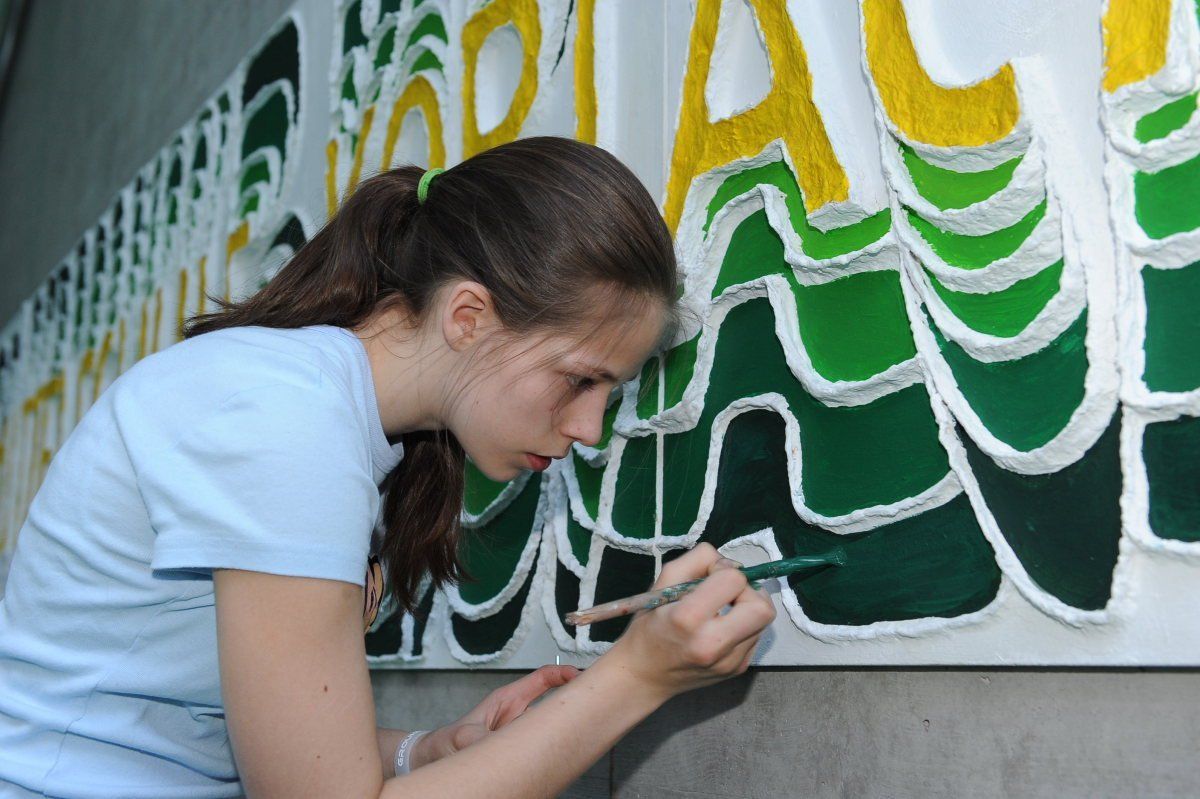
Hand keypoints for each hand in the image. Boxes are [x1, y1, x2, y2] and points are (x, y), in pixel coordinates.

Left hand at [413, 664, 579, 767]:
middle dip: (572, 702)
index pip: (542, 678)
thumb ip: (479, 739)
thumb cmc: (447, 742)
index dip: (564, 674)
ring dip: (564, 727)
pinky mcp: (522, 749)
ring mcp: (522, 732)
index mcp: (508, 700)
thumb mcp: (461, 738)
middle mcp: (519, 713)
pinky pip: (543, 746)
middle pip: (554, 701)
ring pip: (551, 725)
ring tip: (581, 729)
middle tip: (592, 703)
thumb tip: (494, 744)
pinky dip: (554, 749)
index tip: (581, 677)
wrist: (436, 761)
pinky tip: (561, 753)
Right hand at [601, 543, 775, 702]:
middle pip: (762, 607)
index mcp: (688, 619)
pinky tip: (722, 627)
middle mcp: (713, 645)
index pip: (733, 580)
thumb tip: (730, 564)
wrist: (645, 676)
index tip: (709, 575)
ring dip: (747, 606)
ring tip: (723, 608)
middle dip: (749, 590)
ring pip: (764, 620)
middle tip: (728, 591)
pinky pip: (755, 635)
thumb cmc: (649, 627)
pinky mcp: (738, 669)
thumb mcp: (661, 584)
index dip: (724, 569)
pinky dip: (744, 624)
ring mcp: (729, 662)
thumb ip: (696, 561)